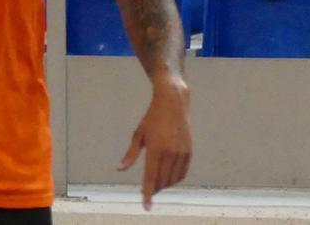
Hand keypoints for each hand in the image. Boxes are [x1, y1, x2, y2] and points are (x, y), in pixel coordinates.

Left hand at [117, 75, 190, 210]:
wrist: (173, 104)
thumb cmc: (152, 119)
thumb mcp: (138, 135)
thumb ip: (130, 154)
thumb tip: (120, 169)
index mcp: (155, 149)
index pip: (150, 177)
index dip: (148, 193)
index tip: (146, 205)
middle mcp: (170, 153)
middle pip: (162, 181)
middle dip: (154, 189)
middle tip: (147, 190)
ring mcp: (181, 153)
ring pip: (173, 179)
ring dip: (164, 185)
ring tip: (156, 183)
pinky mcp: (189, 152)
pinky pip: (182, 173)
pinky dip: (174, 179)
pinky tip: (168, 177)